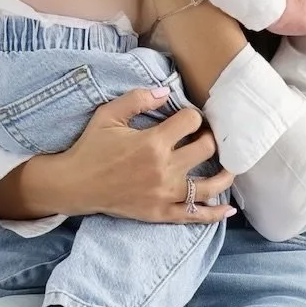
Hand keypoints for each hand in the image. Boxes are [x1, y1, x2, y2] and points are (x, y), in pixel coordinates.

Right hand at [50, 86, 236, 223]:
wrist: (75, 184)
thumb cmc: (92, 147)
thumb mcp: (108, 114)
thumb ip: (138, 98)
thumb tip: (166, 91)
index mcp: (153, 142)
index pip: (191, 121)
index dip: (192, 115)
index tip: (186, 118)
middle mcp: (164, 169)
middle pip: (206, 149)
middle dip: (209, 138)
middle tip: (204, 136)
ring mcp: (164, 194)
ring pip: (209, 185)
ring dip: (225, 174)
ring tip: (230, 166)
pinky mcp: (160, 212)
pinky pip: (193, 215)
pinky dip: (214, 213)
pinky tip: (228, 209)